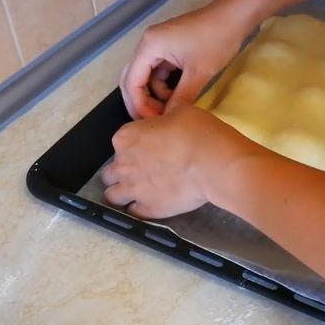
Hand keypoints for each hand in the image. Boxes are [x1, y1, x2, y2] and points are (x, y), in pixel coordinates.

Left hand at [100, 106, 253, 218]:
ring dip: (122, 193)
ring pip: (113, 196)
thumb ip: (166, 116)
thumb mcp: (181, 111)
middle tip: (143, 170)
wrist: (214, 165)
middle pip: (110, 171)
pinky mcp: (148, 209)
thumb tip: (167, 119)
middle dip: (122, 171)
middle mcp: (123, 164)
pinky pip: (134, 213)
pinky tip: (150, 204)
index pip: (121, 141)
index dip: (134, 144)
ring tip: (139, 191)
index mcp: (126, 137)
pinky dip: (139, 209)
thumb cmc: (198, 134)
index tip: (149, 146)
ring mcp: (133, 190)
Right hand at [119, 5, 249, 119]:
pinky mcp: (168, 47)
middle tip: (153, 123)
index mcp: (149, 46)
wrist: (234, 16)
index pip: (131, 82)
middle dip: (141, 102)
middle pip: (133, 79)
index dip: (138, 106)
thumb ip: (180, 98)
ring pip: (146, 77)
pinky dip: (164, 86)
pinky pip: (158, 71)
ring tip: (170, 110)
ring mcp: (157, 45)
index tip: (151, 124)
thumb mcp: (198, 73)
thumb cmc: (216, 40)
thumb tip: (169, 121)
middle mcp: (147, 44)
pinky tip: (176, 96)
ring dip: (155, 95)